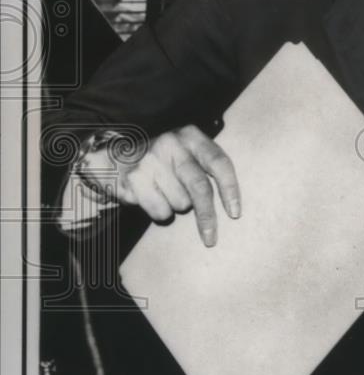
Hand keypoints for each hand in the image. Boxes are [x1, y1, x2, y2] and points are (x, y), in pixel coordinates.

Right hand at [79, 125, 240, 246]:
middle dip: (207, 216)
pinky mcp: (134, 177)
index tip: (235, 212)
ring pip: (180, 203)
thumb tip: (232, 206)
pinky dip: (160, 212)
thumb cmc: (164, 162)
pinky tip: (151, 198)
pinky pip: (160, 210)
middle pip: (200, 187)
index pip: (218, 162)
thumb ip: (206, 168)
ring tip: (166, 194)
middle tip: (210, 238)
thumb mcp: (186, 154)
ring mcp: (151, 159)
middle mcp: (172, 143)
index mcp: (191, 136)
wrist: (116, 158)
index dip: (230, 189)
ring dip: (177, 207)